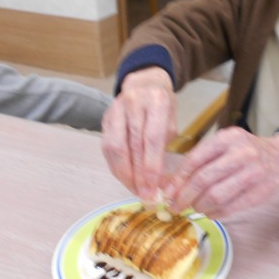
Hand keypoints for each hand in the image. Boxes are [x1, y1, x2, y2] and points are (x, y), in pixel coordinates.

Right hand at [101, 67, 176, 201]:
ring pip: (115, 147)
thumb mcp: (172, 119)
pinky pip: (107, 146)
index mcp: (156, 102)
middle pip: (132, 145)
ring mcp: (116, 109)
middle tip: (145, 196)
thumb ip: (165, 145)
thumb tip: (161, 180)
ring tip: (134, 190)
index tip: (153, 188)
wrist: (144, 82)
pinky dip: (115, 165)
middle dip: (138, 175)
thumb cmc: (162, 104)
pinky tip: (125, 178)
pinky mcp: (105, 118)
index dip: (151, 166)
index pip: (152, 139)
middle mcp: (134, 103)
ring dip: (124, 173)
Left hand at [162, 127, 278, 217]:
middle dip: (185, 196)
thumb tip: (170, 183)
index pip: (195, 159)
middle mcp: (241, 153)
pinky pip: (230, 208)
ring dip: (200, 206)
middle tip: (176, 206)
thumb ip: (200, 160)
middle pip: (204, 179)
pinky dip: (216, 213)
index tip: (167, 193)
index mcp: (227, 138)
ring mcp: (252, 173)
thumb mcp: (224, 145)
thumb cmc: (246, 151)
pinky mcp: (258, 192)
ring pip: (216, 196)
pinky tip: (210, 213)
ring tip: (195, 208)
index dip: (178, 179)